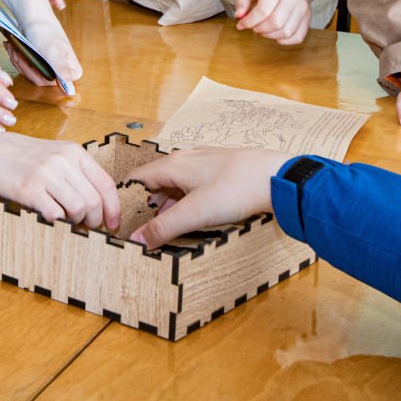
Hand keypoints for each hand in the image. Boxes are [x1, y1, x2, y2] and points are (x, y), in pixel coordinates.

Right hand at [0, 133, 120, 230]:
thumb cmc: (17, 158)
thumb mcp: (52, 156)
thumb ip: (74, 173)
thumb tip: (98, 205)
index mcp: (73, 152)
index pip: (105, 184)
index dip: (113, 209)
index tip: (112, 225)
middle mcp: (62, 160)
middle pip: (94, 201)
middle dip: (95, 221)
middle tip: (88, 228)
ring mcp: (45, 173)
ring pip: (78, 209)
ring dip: (76, 223)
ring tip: (68, 222)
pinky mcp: (28, 188)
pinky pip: (55, 214)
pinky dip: (57, 222)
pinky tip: (50, 218)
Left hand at [8, 15, 82, 90]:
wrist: (33, 16)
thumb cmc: (44, 29)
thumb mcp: (52, 50)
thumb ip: (61, 70)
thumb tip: (71, 91)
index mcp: (72, 70)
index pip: (53, 85)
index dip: (38, 74)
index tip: (30, 61)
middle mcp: (62, 72)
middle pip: (39, 81)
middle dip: (26, 66)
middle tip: (19, 52)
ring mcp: (49, 68)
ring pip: (30, 75)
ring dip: (19, 61)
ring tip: (15, 48)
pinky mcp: (38, 64)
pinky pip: (25, 69)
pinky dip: (17, 58)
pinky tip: (14, 48)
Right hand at [126, 147, 292, 248]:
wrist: (277, 177)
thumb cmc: (237, 188)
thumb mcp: (195, 213)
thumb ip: (163, 228)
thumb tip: (137, 241)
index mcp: (174, 164)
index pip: (138, 179)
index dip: (128, 200)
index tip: (123, 220)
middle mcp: (187, 159)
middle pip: (157, 182)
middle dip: (150, 205)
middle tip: (145, 229)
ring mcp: (206, 163)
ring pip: (178, 184)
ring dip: (170, 205)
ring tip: (169, 227)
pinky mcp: (222, 170)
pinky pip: (196, 185)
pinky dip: (189, 201)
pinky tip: (197, 216)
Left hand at [233, 0, 310, 45]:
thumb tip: (239, 16)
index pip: (264, 10)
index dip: (250, 21)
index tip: (241, 25)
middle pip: (276, 22)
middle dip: (260, 29)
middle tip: (253, 27)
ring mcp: (303, 8)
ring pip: (287, 32)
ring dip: (271, 36)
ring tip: (263, 29)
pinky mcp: (308, 17)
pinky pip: (298, 36)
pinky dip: (285, 41)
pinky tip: (276, 35)